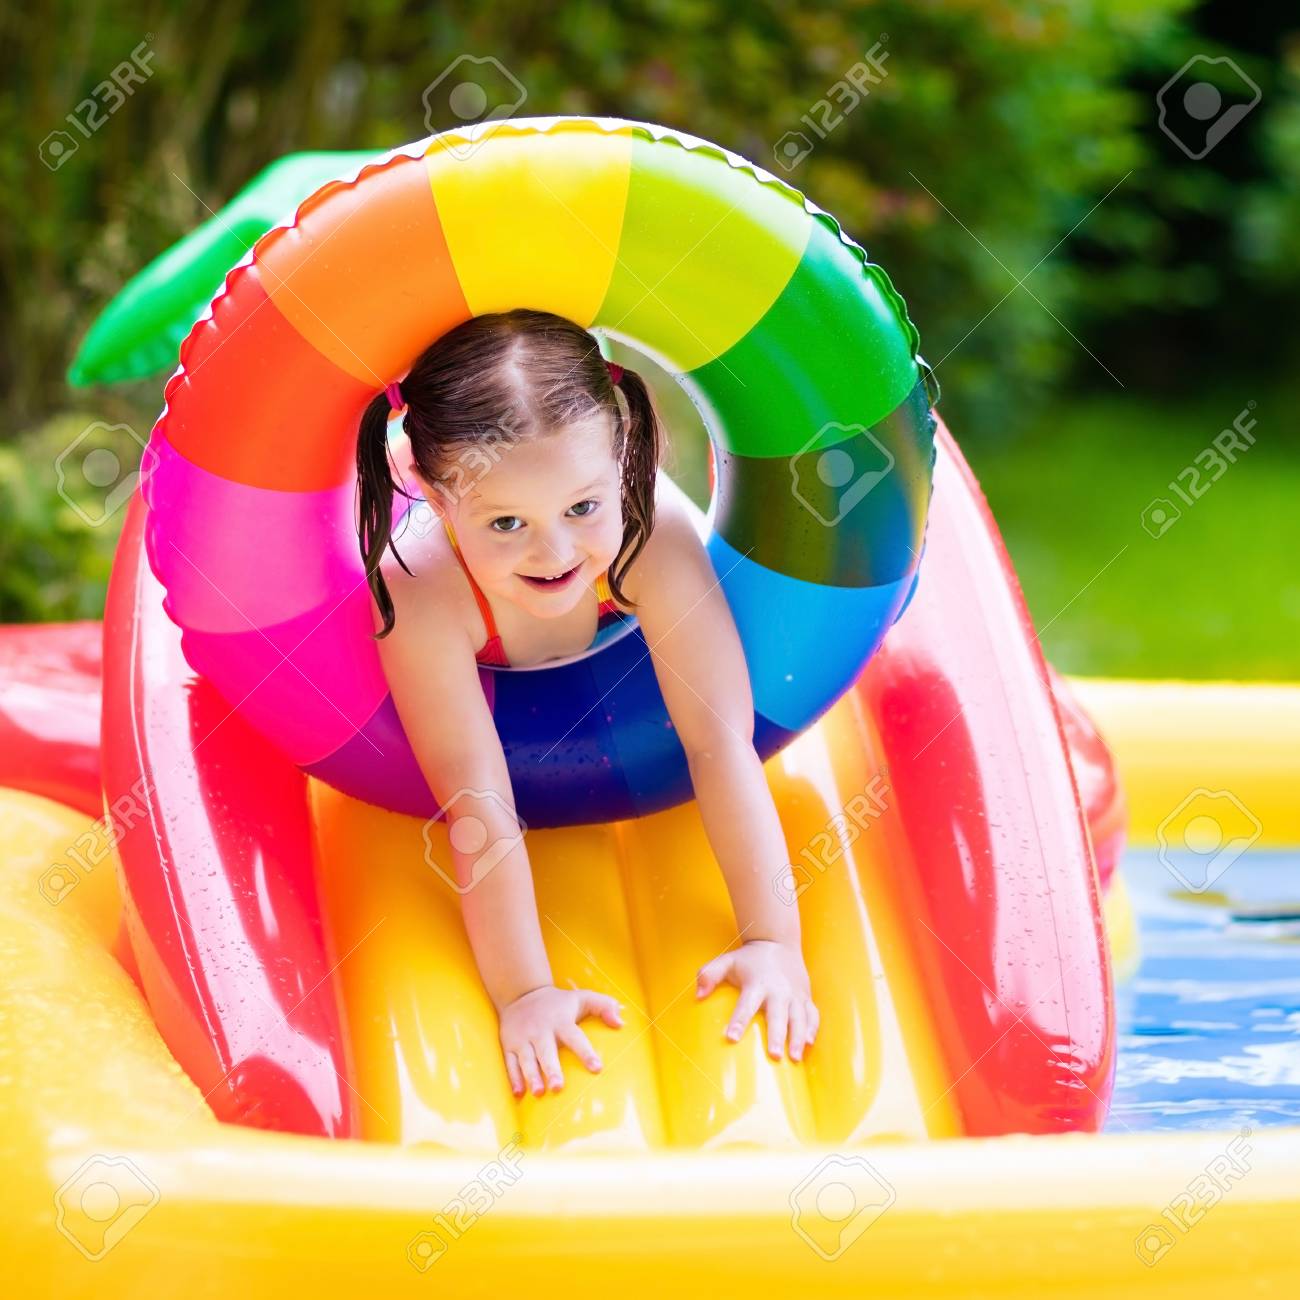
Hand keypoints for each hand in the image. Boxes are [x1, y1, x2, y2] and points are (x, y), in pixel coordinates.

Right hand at [497, 984, 622, 1097]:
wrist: (520, 993)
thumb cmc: (558, 1002)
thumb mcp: (582, 998)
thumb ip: (605, 1006)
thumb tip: (621, 1022)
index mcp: (560, 1021)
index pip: (575, 1038)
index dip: (586, 1053)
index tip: (596, 1068)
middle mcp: (541, 1031)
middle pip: (546, 1052)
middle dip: (552, 1070)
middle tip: (558, 1088)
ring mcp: (523, 1039)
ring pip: (527, 1060)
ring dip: (532, 1077)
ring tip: (539, 1092)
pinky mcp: (509, 1045)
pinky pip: (510, 1063)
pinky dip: (514, 1078)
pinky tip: (519, 1093)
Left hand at [696, 939, 818, 1060]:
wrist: (779, 942)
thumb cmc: (749, 959)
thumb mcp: (727, 961)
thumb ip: (709, 974)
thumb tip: (697, 995)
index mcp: (757, 983)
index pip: (746, 1004)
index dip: (739, 1020)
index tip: (732, 1037)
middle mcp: (778, 990)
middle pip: (778, 1015)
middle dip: (776, 1035)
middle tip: (774, 1055)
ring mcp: (795, 994)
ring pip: (799, 1018)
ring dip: (798, 1038)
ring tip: (794, 1057)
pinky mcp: (806, 997)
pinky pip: (812, 1015)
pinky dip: (812, 1029)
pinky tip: (809, 1044)